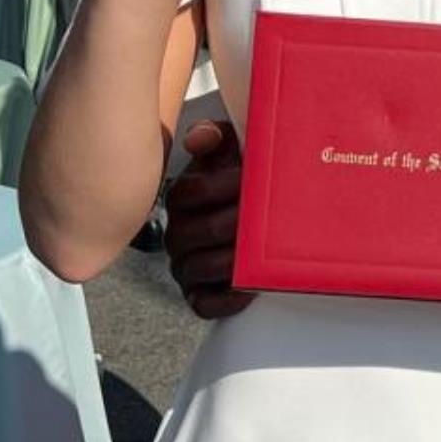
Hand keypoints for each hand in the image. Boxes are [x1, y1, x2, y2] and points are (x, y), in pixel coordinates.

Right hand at [165, 120, 253, 319]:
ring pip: (199, 268)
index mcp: (181, 198)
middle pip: (197, 231)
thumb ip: (216, 137)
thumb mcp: (230, 153)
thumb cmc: (242, 184)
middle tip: (262, 220)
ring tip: (258, 254)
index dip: (220, 186)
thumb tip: (201, 139)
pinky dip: (226, 299)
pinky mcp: (198, 295)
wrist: (258, 221)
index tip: (249, 181)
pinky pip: (204, 304)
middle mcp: (177, 234)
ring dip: (231, 261)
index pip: (189, 193)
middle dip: (233, 224)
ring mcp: (185, 266)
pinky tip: (248, 289)